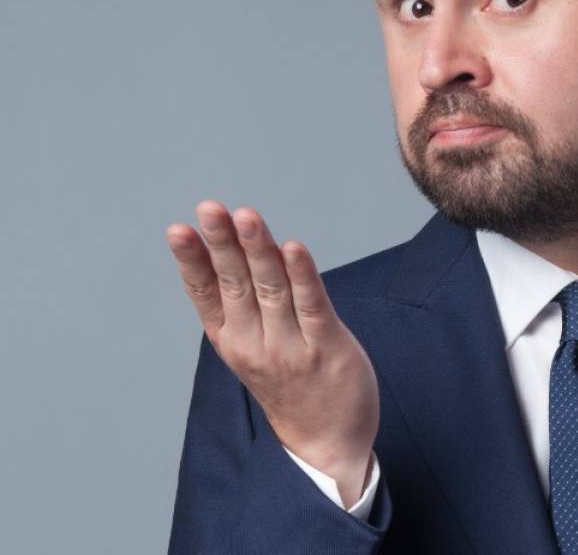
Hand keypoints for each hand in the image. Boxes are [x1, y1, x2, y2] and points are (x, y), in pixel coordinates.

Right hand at [166, 200, 379, 505]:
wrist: (326, 441)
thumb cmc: (291, 383)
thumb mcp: (253, 347)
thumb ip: (245, 304)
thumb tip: (237, 248)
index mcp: (230, 339)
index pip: (205, 293)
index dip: (192, 261)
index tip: (179, 229)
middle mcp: (254, 342)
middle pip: (235, 283)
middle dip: (222, 243)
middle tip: (209, 208)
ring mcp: (290, 346)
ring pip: (271, 287)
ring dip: (259, 249)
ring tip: (246, 216)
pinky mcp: (327, 347)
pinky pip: (312, 305)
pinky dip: (303, 275)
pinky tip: (294, 247)